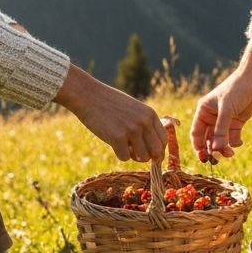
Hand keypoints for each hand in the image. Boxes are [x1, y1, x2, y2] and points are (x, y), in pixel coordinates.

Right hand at [53, 65, 167, 162]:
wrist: (87, 95)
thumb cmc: (109, 103)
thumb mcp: (134, 109)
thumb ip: (144, 124)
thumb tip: (153, 150)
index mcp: (150, 114)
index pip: (163, 140)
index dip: (158, 150)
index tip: (151, 155)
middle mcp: (144, 122)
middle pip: (157, 152)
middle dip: (148, 158)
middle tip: (137, 155)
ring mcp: (132, 129)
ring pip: (142, 158)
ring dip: (133, 156)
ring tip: (123, 145)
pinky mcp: (117, 137)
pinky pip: (125, 158)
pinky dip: (119, 154)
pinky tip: (112, 142)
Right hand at [190, 37, 251, 161]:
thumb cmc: (237, 90)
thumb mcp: (227, 109)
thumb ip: (221, 129)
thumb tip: (216, 149)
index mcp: (204, 111)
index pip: (196, 133)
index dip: (198, 147)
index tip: (203, 158)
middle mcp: (212, 117)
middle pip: (208, 139)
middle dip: (212, 150)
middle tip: (217, 160)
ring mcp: (224, 121)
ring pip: (220, 140)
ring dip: (224, 148)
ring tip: (230, 153)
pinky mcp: (236, 122)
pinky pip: (232, 138)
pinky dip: (234, 143)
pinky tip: (239, 141)